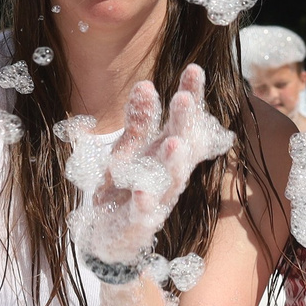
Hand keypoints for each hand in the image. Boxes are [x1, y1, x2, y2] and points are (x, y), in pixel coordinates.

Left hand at [71, 63, 236, 264]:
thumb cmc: (126, 187)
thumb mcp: (129, 150)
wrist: (110, 236)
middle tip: (184, 100)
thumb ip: (139, 122)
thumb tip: (146, 85)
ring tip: (174, 142)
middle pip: (182, 147)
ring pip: (170, 180)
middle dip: (184, 124)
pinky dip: (144, 203)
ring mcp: (157, 199)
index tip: (195, 69)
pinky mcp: (138, 224)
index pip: (185, 121)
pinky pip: (143, 214)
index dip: (192, 97)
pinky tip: (140, 190)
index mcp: (167, 152)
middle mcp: (168, 174)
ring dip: (172, 162)